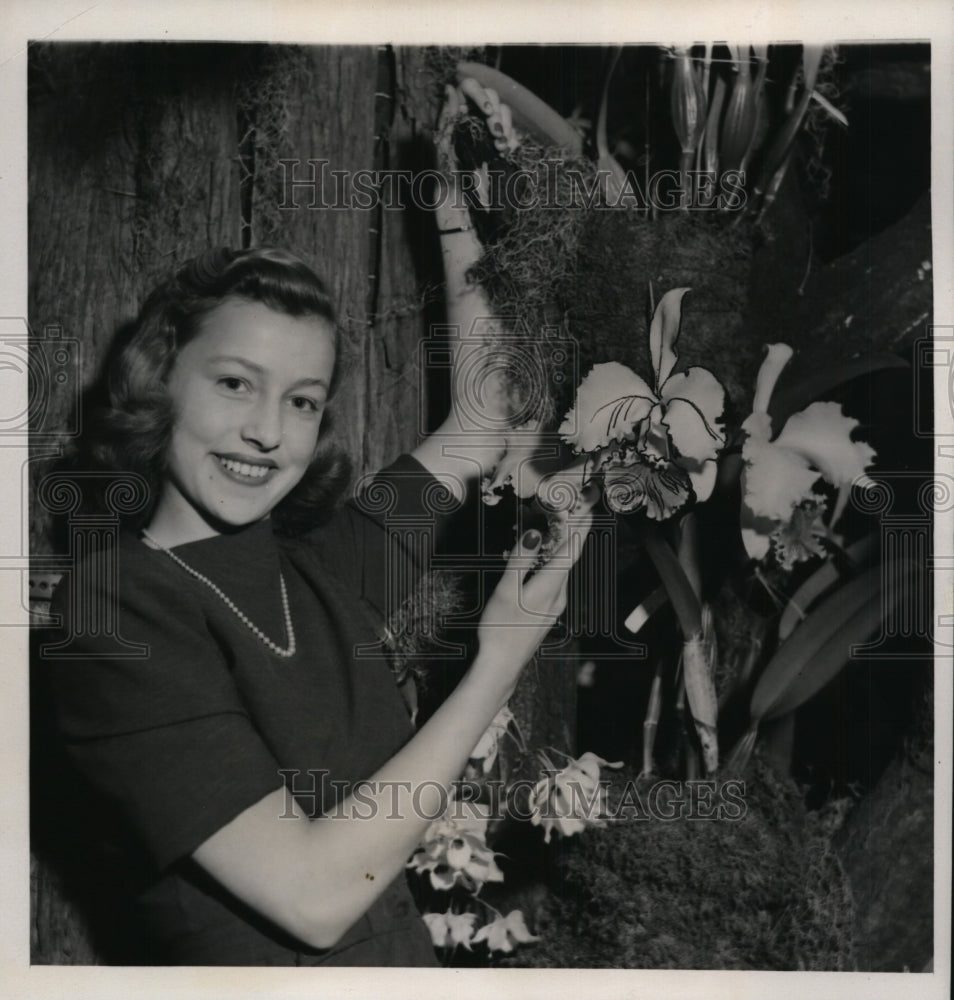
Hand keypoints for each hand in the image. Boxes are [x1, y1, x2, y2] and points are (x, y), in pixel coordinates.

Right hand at [475, 491, 596, 693]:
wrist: (501, 664)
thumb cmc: (500, 628)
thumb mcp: (506, 589)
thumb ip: (521, 559)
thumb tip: (536, 533)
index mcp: (550, 585)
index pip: (572, 548)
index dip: (581, 524)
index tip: (588, 505)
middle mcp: (559, 593)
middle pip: (571, 555)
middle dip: (574, 530)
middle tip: (578, 507)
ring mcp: (555, 603)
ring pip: (563, 567)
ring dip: (562, 545)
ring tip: (560, 525)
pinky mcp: (547, 609)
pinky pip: (555, 578)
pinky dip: (553, 560)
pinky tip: (543, 557)